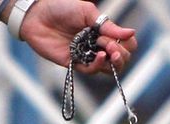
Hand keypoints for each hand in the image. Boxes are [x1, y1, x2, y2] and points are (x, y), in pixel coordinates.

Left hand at [6, 0, 136, 70]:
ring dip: (113, 61)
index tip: (123, 39)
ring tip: (108, 50)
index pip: (125, 45)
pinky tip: (101, 57)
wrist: (38, 14)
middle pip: (120, 59)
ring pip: (108, 69)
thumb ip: (108, 25)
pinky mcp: (76, 64)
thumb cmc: (62, 8)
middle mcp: (97, 46)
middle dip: (121, 54)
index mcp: (103, 32)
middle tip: (111, 45)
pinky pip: (92, 71)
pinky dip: (99, 66)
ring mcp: (87, 56)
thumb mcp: (88, 12)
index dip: (128, 45)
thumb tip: (132, 33)